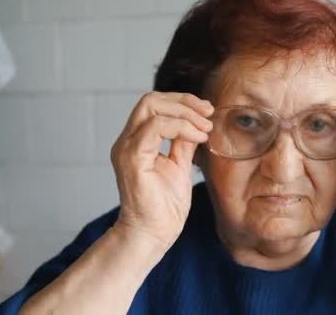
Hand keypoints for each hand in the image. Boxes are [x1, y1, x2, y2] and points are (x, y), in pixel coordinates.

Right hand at [110, 92, 213, 249]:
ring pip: (151, 107)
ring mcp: (127, 149)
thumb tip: (196, 123)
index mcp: (137, 142)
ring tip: (205, 128)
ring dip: (185, 113)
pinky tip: (198, 137)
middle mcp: (127, 141)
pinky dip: (180, 127)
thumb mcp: (179, 166)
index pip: (155, 105)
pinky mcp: (132, 159)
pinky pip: (155, 127)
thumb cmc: (165, 207)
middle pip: (151, 99)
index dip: (183, 102)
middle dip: (184, 101)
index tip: (208, 111)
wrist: (154, 234)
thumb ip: (182, 143)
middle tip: (208, 113)